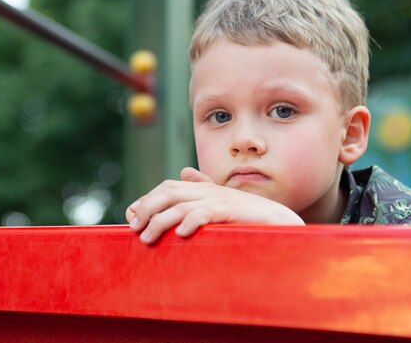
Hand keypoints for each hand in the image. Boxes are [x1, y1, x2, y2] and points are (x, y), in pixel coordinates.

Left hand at [126, 167, 303, 243]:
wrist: (278, 221)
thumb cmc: (247, 214)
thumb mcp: (221, 201)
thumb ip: (202, 187)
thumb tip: (184, 172)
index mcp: (203, 187)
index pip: (168, 186)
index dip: (147, 198)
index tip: (132, 215)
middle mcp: (207, 190)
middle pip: (168, 192)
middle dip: (147, 208)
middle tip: (133, 228)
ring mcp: (218, 199)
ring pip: (180, 206)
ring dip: (159, 222)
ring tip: (147, 238)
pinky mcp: (229, 211)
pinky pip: (204, 214)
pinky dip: (190, 222)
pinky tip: (180, 234)